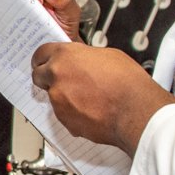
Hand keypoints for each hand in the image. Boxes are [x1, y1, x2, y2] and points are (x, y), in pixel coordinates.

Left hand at [31, 42, 174, 154]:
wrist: (135, 110)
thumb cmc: (127, 82)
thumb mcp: (107, 55)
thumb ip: (84, 57)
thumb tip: (82, 61)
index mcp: (65, 56)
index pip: (40, 54)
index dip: (44, 58)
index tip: (45, 62)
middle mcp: (57, 77)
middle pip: (39, 76)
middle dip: (48, 78)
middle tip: (63, 80)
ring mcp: (58, 101)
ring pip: (53, 97)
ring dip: (64, 96)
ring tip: (88, 97)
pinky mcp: (65, 120)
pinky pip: (64, 114)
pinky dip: (73, 112)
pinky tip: (92, 109)